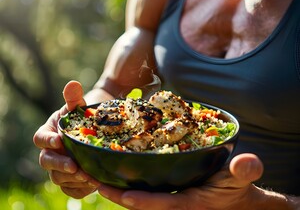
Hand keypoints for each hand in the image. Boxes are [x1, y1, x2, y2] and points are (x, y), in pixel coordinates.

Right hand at [33, 80, 99, 198]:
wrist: (97, 129)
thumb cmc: (84, 117)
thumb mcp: (79, 107)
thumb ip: (74, 98)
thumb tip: (73, 84)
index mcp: (49, 134)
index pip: (40, 138)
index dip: (47, 141)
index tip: (59, 140)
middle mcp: (51, 152)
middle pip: (47, 162)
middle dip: (59, 164)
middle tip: (74, 166)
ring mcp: (60, 167)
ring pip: (58, 178)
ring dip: (72, 179)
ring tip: (89, 177)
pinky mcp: (72, 180)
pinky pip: (71, 189)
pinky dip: (80, 189)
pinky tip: (93, 184)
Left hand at [97, 153, 263, 209]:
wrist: (234, 195)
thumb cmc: (236, 188)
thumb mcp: (241, 178)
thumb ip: (243, 171)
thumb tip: (248, 162)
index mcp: (189, 204)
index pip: (164, 204)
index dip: (145, 202)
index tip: (124, 196)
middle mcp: (173, 203)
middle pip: (141, 201)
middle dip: (118, 194)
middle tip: (94, 181)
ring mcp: (167, 197)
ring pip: (138, 194)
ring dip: (117, 186)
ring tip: (94, 173)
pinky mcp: (164, 190)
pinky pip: (143, 186)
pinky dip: (128, 179)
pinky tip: (115, 167)